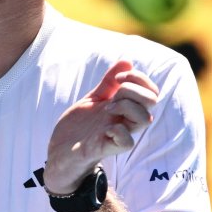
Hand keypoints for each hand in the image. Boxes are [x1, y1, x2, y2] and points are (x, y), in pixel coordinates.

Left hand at [45, 60, 157, 192]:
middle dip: (133, 89)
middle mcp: (125, 120)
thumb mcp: (93, 100)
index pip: (150, 91)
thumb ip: (109, 83)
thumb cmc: (80, 127)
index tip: (117, 78)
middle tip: (113, 92)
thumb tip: (127, 61)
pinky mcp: (106, 148)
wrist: (60, 151)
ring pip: (144, 119)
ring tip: (107, 109)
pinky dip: (118, 130)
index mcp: (125, 107)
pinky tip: (105, 128)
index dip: (139, 78)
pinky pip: (127, 142)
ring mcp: (117, 134)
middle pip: (152, 101)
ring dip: (126, 106)